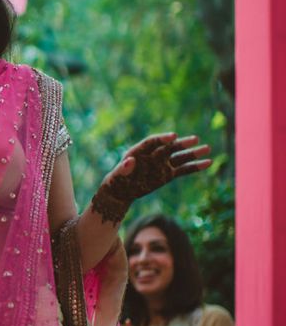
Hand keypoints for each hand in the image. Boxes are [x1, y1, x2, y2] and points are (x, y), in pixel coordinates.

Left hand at [91, 133, 210, 223]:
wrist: (122, 190)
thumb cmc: (117, 180)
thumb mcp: (117, 175)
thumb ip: (123, 168)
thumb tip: (129, 161)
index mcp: (140, 151)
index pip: (153, 142)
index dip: (163, 138)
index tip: (174, 136)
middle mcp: (153, 155)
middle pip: (170, 147)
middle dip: (182, 143)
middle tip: (195, 139)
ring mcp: (162, 164)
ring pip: (180, 157)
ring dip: (193, 153)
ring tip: (207, 148)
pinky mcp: (168, 174)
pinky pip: (183, 170)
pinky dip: (195, 167)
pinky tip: (208, 162)